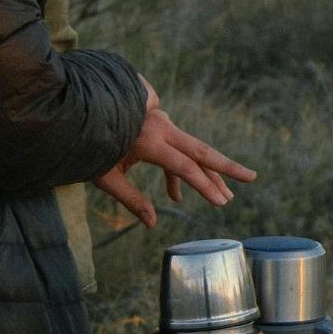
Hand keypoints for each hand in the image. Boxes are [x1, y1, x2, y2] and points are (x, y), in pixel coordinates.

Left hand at [97, 95, 255, 227]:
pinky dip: (180, 172)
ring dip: (208, 173)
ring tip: (225, 196)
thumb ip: (131, 199)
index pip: (185, 167)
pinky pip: (176, 149)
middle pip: (201, 151)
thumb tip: (153, 224)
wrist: (80, 110)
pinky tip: (176, 196)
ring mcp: (161, 124)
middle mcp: (161, 128)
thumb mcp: (106, 176)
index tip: (222, 202)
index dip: (205, 186)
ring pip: (193, 150)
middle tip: (252, 177)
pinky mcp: (157, 125)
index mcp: (148, 140)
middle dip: (228, 167)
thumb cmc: (88, 146)